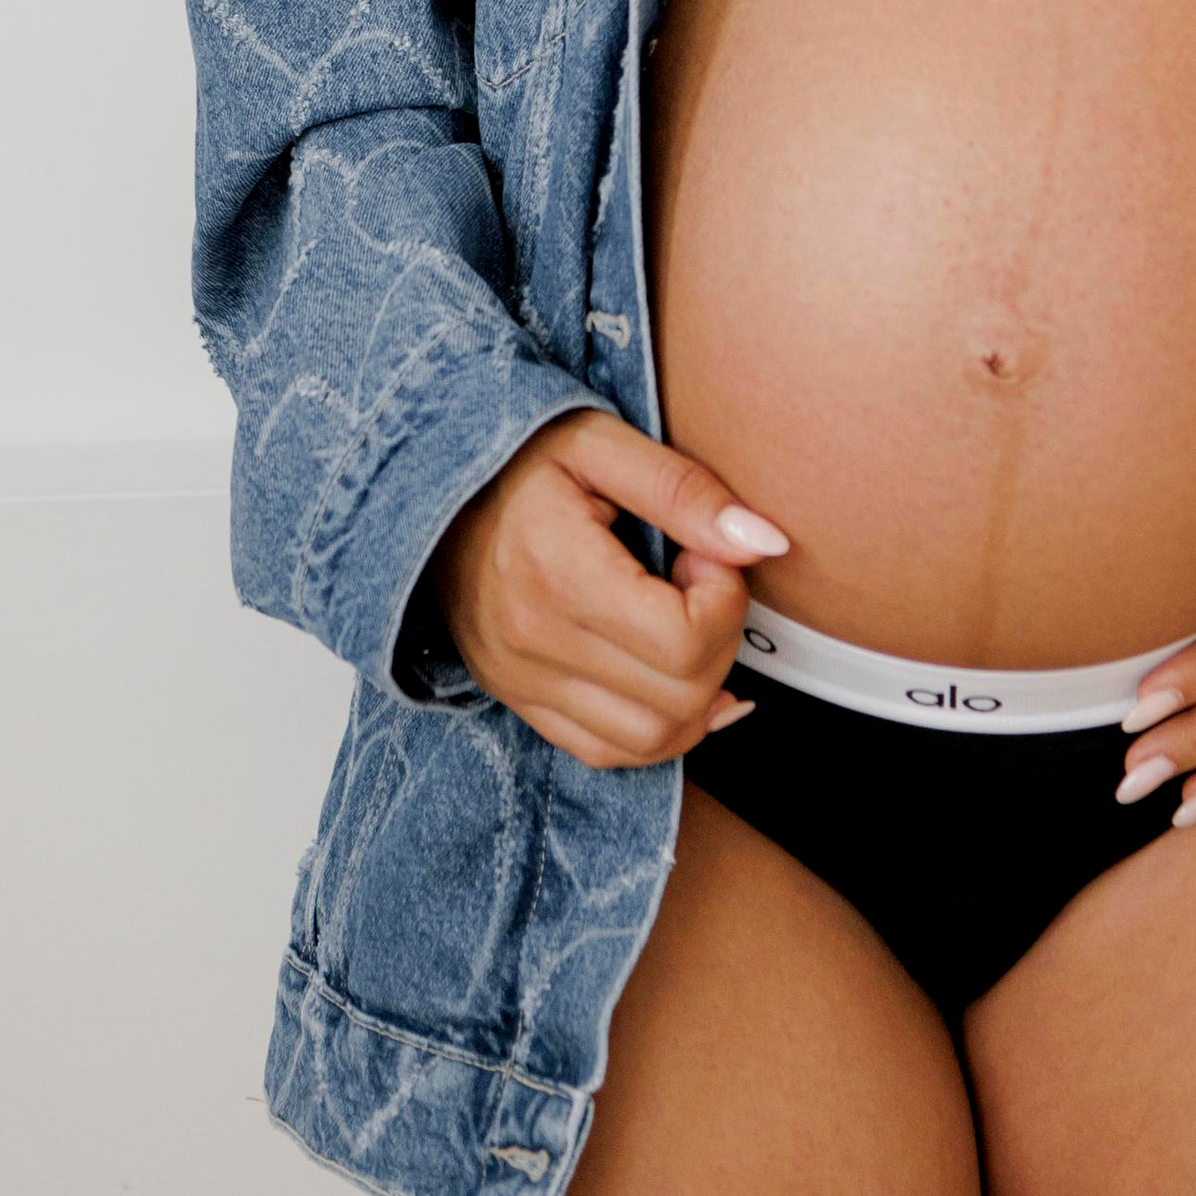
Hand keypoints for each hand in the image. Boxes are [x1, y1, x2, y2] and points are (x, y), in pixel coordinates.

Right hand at [423, 409, 789, 770]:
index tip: (706, 556)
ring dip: (698, 694)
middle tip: (699, 586)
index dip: (724, 600)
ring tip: (684, 627)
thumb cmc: (521, 458)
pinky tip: (676, 681)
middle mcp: (535, 645)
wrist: (429, 494)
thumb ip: (685, 490)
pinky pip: (604, 753)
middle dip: (719, 642)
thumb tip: (766, 543)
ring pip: (649, 741)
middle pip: (677, 698)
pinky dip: (657, 730)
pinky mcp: (519, 702)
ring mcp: (522, 684)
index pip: (682, 640)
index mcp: (558, 574)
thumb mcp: (601, 443)